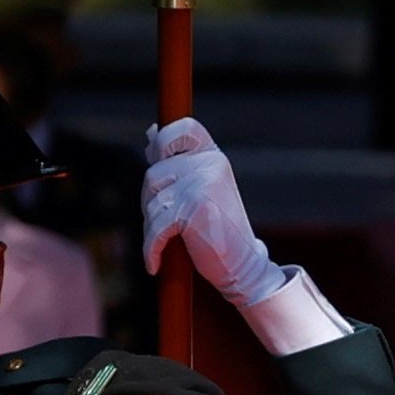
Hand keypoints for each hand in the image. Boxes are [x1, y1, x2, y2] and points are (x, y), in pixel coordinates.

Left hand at [139, 119, 298, 308]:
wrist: (244, 266)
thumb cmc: (219, 230)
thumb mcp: (201, 189)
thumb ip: (177, 162)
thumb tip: (151, 133)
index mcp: (214, 157)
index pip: (183, 128)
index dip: (163, 140)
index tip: (156, 159)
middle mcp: (210, 165)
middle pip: (154, 174)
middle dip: (152, 201)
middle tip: (165, 223)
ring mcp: (202, 185)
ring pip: (153, 201)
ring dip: (153, 227)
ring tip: (169, 242)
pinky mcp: (193, 209)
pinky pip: (156, 226)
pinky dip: (152, 248)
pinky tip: (154, 263)